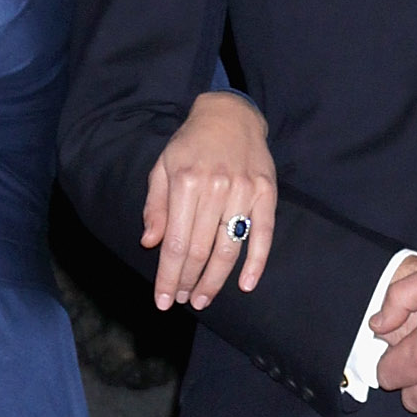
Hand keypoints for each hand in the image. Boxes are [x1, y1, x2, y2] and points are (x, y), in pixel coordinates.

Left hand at [140, 90, 276, 311]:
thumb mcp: (163, 167)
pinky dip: (256, 262)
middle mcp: (215, 188)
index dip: (169, 276)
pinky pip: (263, 234)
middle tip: (184, 301)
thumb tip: (150, 243)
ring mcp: (244, 191)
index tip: (163, 300)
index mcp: (185, 182)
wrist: (230, 114)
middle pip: (201, 250)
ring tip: (203, 299)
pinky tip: (246, 285)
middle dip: (190, 282)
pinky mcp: (266, 193)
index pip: (176, 242)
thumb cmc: (191, 144)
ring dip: (216, 280)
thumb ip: (156, 206)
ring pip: (229, 248)